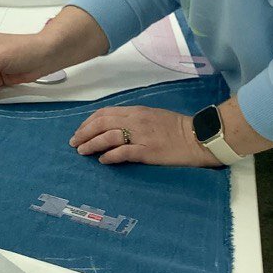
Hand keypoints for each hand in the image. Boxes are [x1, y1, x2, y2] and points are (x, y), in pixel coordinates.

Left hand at [69, 105, 223, 166]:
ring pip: (108, 136)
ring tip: (82, 152)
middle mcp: (136, 121)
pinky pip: (123, 152)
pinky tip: (102, 160)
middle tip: (74, 142)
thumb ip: (133, 119)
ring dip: (91, 144)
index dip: (88, 122)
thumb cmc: (177, 128)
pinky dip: (109, 155)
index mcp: (136, 111)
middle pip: (101, 124)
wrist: (198, 137)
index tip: (80, 131)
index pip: (105, 113)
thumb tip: (114, 127)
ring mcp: (141, 136)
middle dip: (84, 133)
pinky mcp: (147, 151)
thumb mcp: (152, 116)